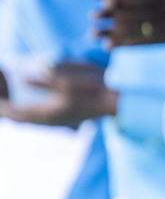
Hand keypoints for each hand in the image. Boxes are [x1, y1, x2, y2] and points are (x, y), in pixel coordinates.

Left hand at [0, 62, 117, 126]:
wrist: (119, 99)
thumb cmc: (94, 87)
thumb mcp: (67, 78)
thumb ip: (43, 79)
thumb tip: (23, 77)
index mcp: (46, 112)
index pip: (14, 112)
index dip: (1, 105)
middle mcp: (49, 120)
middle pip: (20, 118)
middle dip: (7, 109)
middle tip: (1, 97)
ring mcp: (59, 121)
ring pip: (30, 119)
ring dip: (18, 111)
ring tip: (11, 101)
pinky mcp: (67, 118)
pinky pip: (40, 118)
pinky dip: (30, 111)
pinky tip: (32, 102)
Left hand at [92, 0, 164, 47]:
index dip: (125, 0)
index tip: (105, 0)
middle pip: (141, 16)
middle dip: (117, 17)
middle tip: (93, 16)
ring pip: (141, 32)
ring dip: (116, 34)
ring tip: (92, 35)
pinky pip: (146, 41)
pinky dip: (126, 44)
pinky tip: (108, 45)